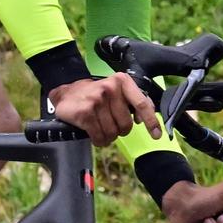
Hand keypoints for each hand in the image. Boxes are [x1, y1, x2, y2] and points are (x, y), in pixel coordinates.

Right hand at [47, 74, 161, 147]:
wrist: (66, 93)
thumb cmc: (95, 94)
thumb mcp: (116, 90)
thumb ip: (133, 101)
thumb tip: (145, 119)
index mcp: (122, 81)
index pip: (142, 104)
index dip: (151, 122)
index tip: (156, 134)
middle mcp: (110, 88)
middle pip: (126, 124)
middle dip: (120, 131)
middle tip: (111, 125)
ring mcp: (97, 100)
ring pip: (112, 133)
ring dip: (107, 137)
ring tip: (100, 128)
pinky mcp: (85, 113)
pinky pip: (99, 137)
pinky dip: (98, 140)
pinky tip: (94, 134)